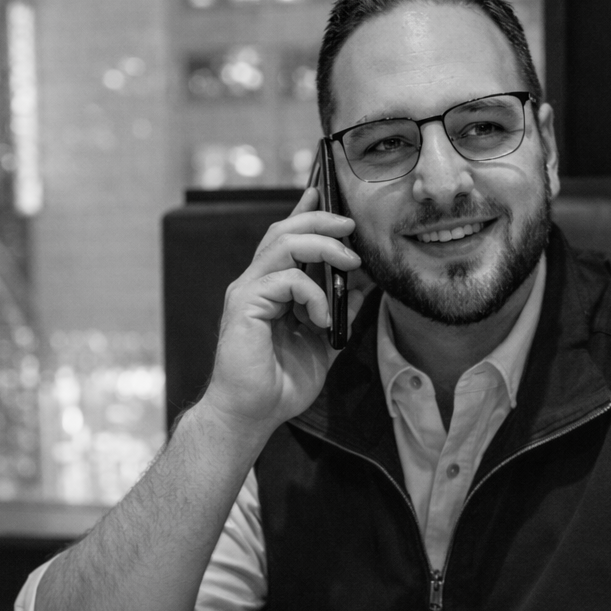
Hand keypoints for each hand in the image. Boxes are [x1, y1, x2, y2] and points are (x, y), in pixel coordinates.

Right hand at [202, 188, 361, 436]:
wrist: (252, 415)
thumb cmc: (281, 383)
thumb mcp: (323, 341)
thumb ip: (340, 311)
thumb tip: (366, 284)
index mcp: (270, 288)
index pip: (286, 238)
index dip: (306, 213)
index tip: (328, 195)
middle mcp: (255, 283)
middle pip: (284, 230)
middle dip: (321, 221)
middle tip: (352, 228)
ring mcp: (247, 291)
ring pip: (283, 244)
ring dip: (324, 249)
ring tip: (350, 265)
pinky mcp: (244, 305)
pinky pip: (285, 279)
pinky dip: (313, 294)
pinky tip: (324, 318)